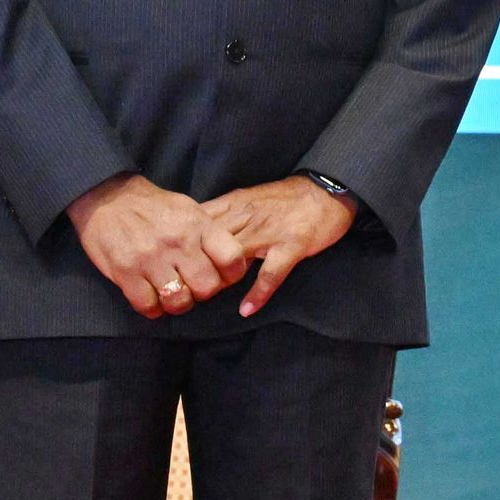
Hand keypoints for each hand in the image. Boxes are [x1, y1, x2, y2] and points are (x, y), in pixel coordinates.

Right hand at [69, 175, 248, 320]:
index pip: (232, 259)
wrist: (107, 197)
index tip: (221, 276)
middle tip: (193, 287)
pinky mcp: (125, 272)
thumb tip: (231, 261)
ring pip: (179, 301)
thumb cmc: (152, 206)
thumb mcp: (189, 209)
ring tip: (172, 294)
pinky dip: (152, 308)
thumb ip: (209, 234)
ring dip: (178, 304)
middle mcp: (178, 242)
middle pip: (208, 287)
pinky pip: (148, 306)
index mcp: (198, 225)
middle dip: (203, 293)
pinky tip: (151, 298)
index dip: (232, 275)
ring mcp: (151, 258)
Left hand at [197, 177, 357, 316]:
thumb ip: (224, 213)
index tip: (173, 260)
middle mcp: (246, 217)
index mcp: (233, 204)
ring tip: (207, 300)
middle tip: (186, 286)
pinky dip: (258, 293)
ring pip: (234, 259)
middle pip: (210, 245)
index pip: (197, 225)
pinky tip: (247, 309)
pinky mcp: (291, 246)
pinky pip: (271, 273)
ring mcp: (269, 232)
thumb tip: (196, 230)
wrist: (327, 190)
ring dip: (219, 281)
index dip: (182, 244)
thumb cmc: (287, 197)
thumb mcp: (248, 197)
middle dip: (195, 266)